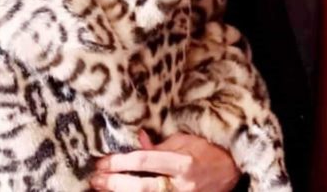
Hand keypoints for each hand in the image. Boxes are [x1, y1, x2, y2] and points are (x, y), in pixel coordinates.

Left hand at [91, 130, 240, 191]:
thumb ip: (159, 145)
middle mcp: (182, 186)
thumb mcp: (184, 141)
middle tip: (95, 179)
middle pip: (141, 187)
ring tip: (102, 187)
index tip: (102, 161)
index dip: (120, 162)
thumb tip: (137, 139)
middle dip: (115, 183)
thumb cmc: (207, 151)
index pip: (145, 162)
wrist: (231, 170)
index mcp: (183, 163)